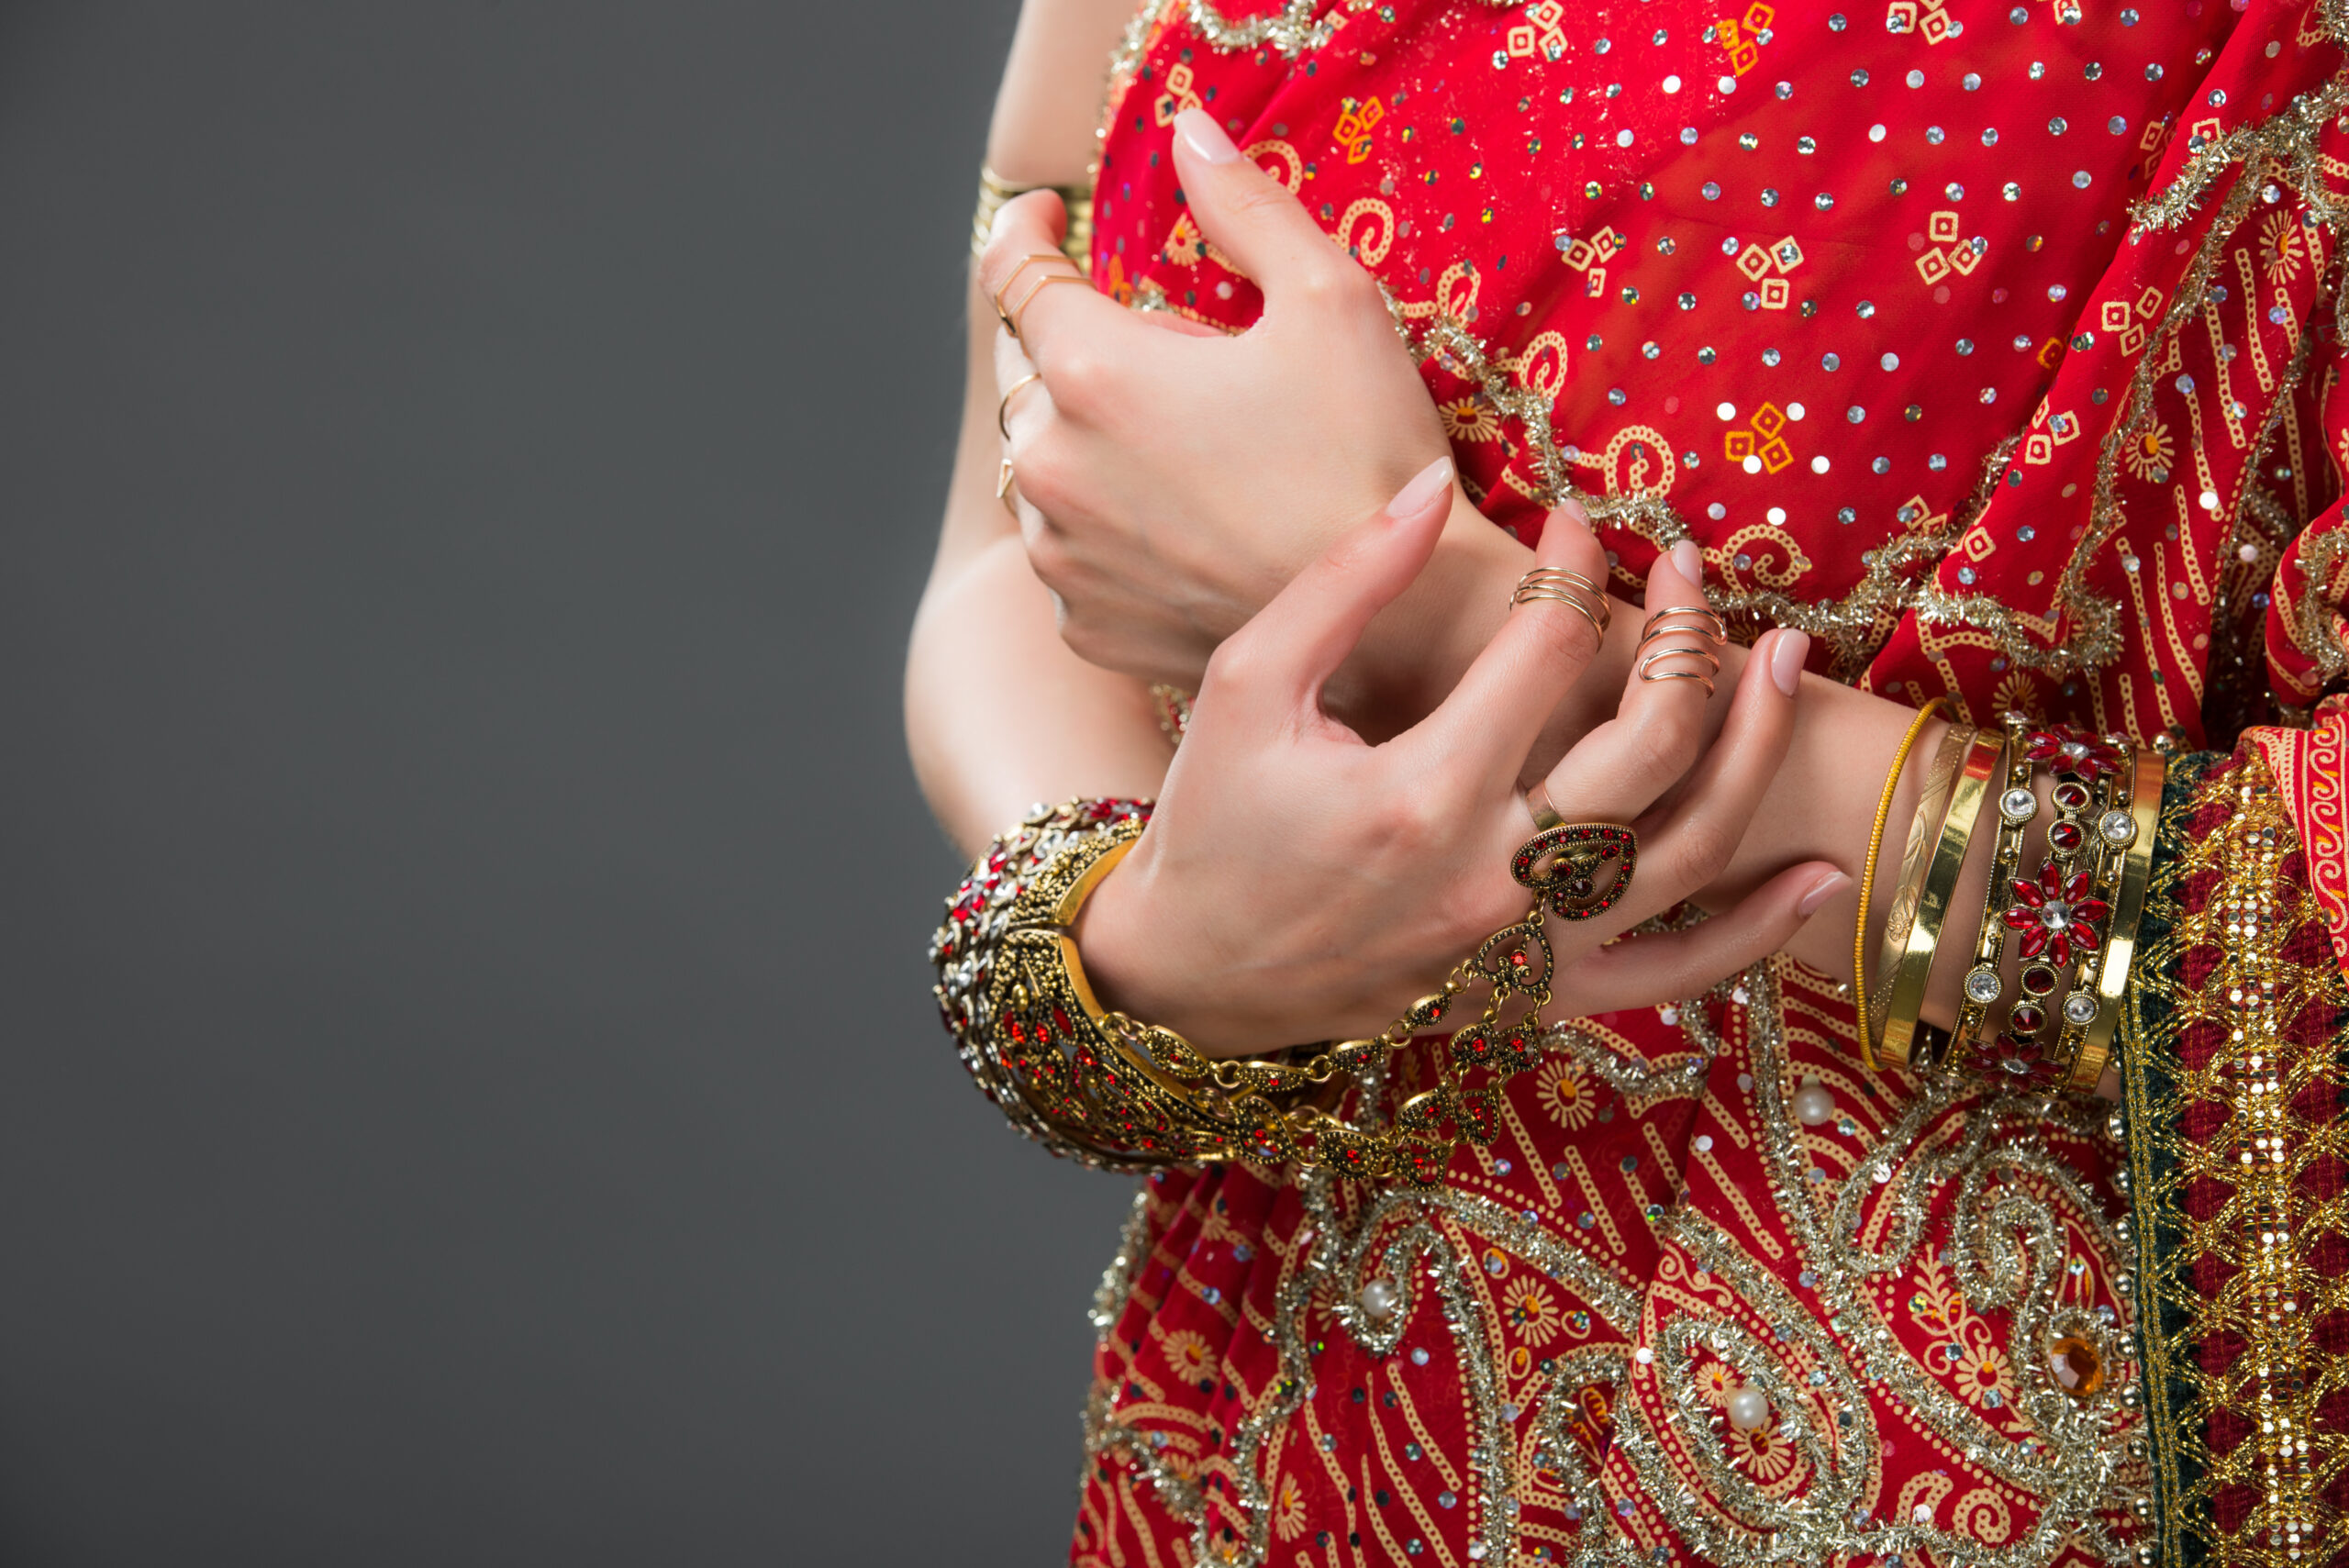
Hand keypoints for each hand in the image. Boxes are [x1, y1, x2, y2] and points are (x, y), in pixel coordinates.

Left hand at [981, 107, 1455, 694]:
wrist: (1401, 623)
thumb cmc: (1371, 456)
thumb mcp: (1331, 298)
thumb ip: (1245, 203)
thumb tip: (1188, 132)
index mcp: (1095, 372)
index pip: (1013, 272)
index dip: (1028, 230)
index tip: (1051, 217)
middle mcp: (1052, 466)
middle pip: (1022, 369)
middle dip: (1067, 336)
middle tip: (1151, 340)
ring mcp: (1063, 555)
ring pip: (1038, 464)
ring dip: (1081, 435)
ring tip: (1171, 439)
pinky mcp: (1086, 622)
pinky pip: (1066, 551)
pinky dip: (1099, 522)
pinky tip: (1173, 517)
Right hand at [1076, 464, 1848, 1054]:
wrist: (1190, 979)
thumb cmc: (1213, 824)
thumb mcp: (1247, 686)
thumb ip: (1344, 583)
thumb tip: (1436, 486)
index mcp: (1420, 791)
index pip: (1546, 645)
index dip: (1574, 563)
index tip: (1571, 520)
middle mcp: (1493, 878)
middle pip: (1649, 740)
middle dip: (1685, 633)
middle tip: (1687, 570)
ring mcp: (1527, 948)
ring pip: (1690, 846)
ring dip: (1755, 747)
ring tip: (1787, 661)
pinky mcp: (1538, 996)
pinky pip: (1677, 974)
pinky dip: (1758, 930)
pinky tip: (1822, 870)